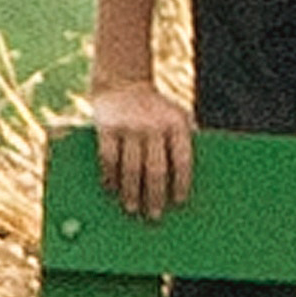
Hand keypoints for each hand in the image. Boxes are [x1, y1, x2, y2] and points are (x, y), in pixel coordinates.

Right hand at [89, 82, 194, 218]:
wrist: (123, 80)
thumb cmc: (156, 108)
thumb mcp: (177, 116)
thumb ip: (184, 141)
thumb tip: (188, 180)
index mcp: (176, 125)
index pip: (182, 160)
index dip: (181, 183)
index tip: (179, 203)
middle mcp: (154, 126)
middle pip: (156, 169)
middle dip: (155, 195)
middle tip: (154, 216)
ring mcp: (129, 126)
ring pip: (131, 168)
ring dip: (131, 192)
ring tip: (132, 209)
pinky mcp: (107, 127)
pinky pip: (108, 158)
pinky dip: (110, 176)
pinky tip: (110, 189)